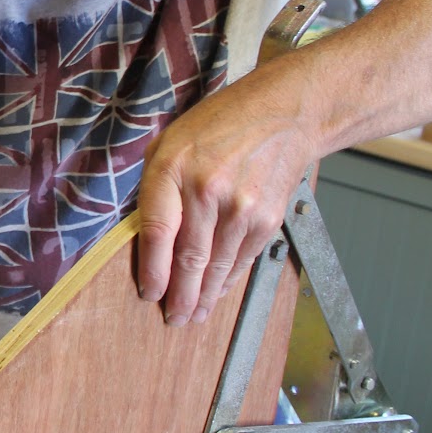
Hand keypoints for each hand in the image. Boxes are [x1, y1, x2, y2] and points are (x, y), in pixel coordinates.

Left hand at [136, 76, 316, 325]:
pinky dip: (228, 281)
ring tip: (193, 315)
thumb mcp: (170, 142)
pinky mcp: (266, 218)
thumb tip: (146, 236)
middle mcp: (207, 190)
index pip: (157, 233)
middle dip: (179, 295)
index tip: (148, 293)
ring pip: (217, 266)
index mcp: (172, 169)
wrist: (285, 114)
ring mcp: (241, 207)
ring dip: (204, 296)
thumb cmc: (221, 125)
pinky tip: (217, 294)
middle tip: (172, 318)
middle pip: (188, 258)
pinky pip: (242, 259)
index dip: (151, 271)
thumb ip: (155, 187)